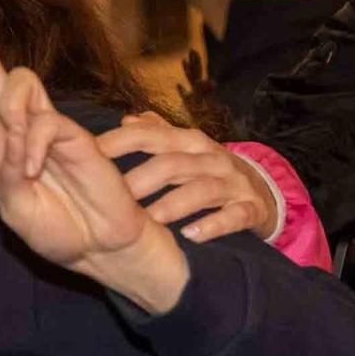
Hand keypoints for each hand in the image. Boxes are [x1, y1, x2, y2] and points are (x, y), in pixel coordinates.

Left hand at [0, 0, 191, 312]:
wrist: (99, 244)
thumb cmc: (57, 231)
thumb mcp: (16, 213)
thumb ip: (7, 179)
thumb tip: (16, 138)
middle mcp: (11, 130)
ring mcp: (41, 125)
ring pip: (16, 82)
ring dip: (12, 113)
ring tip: (22, 157)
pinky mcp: (71, 130)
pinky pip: (42, 120)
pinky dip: (33, 143)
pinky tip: (36, 167)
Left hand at [96, 111, 277, 241]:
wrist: (266, 192)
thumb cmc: (211, 170)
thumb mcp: (187, 149)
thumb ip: (157, 133)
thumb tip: (126, 119)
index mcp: (190, 141)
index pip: (150, 135)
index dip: (119, 142)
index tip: (87, 154)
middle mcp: (211, 158)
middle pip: (173, 164)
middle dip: (140, 180)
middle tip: (111, 201)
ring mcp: (233, 183)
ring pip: (202, 189)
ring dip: (174, 204)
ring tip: (148, 221)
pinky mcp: (251, 209)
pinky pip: (234, 216)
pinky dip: (213, 225)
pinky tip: (190, 236)